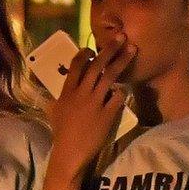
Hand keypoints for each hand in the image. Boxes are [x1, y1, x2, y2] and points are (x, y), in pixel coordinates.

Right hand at [48, 33, 137, 180]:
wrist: (70, 152)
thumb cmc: (61, 133)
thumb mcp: (55, 111)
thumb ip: (61, 97)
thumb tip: (64, 89)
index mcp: (67, 92)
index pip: (76, 66)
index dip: (85, 54)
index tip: (92, 47)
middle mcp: (81, 93)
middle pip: (97, 65)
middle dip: (110, 49)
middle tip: (122, 37)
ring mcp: (95, 103)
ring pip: (110, 76)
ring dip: (122, 60)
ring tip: (133, 49)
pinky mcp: (107, 114)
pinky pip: (118, 97)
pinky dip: (121, 92)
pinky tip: (125, 89)